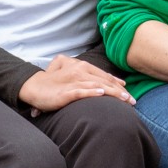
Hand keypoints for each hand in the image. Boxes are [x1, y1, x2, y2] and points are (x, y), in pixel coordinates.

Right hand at [18, 54, 132, 111]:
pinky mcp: (65, 92)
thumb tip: (102, 89)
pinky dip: (91, 92)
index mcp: (82, 67)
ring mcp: (72, 81)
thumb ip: (87, 81)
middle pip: (104, 81)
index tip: (129, 92)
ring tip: (124, 98)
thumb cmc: (54, 84)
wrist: (34, 87)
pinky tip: (101, 94)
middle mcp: (79, 71)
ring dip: (112, 92)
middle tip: (133, 101)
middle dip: (120, 92)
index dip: (118, 84)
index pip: (104, 76)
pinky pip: (80, 91)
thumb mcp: (72, 79)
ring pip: (96, 86)